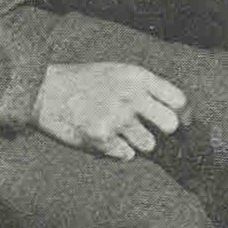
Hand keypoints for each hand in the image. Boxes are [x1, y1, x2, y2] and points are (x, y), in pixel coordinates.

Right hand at [34, 61, 188, 159]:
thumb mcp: (117, 72)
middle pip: (170, 125)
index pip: (179, 100)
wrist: (44, 91)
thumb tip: (176, 113)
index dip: (183, 114)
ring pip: (148, 145)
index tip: (180, 121)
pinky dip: (117, 150)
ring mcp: (116, 119)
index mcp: (136, 77)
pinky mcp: (102, 139)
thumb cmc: (83, 82)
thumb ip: (145, 88)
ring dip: (136, 142)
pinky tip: (102, 137)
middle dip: (163, 130)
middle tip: (148, 128)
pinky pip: (126, 155)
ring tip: (117, 130)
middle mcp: (130, 96)